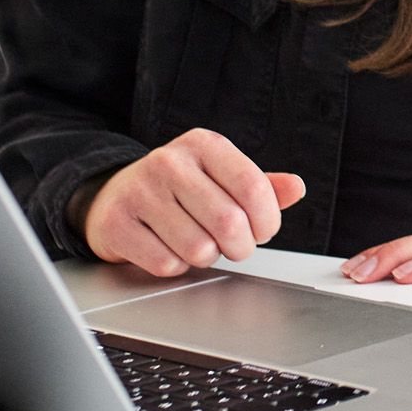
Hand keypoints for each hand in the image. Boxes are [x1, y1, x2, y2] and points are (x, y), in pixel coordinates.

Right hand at [81, 127, 304, 277]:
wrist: (114, 195)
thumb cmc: (178, 188)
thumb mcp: (220, 176)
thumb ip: (261, 185)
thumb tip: (296, 188)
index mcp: (204, 145)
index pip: (254, 188)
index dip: (267, 221)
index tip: (262, 231)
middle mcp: (169, 162)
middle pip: (230, 223)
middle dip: (241, 247)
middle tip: (234, 246)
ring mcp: (140, 191)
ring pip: (198, 248)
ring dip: (207, 257)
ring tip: (198, 243)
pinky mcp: (117, 223)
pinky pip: (166, 263)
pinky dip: (176, 265)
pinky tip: (169, 247)